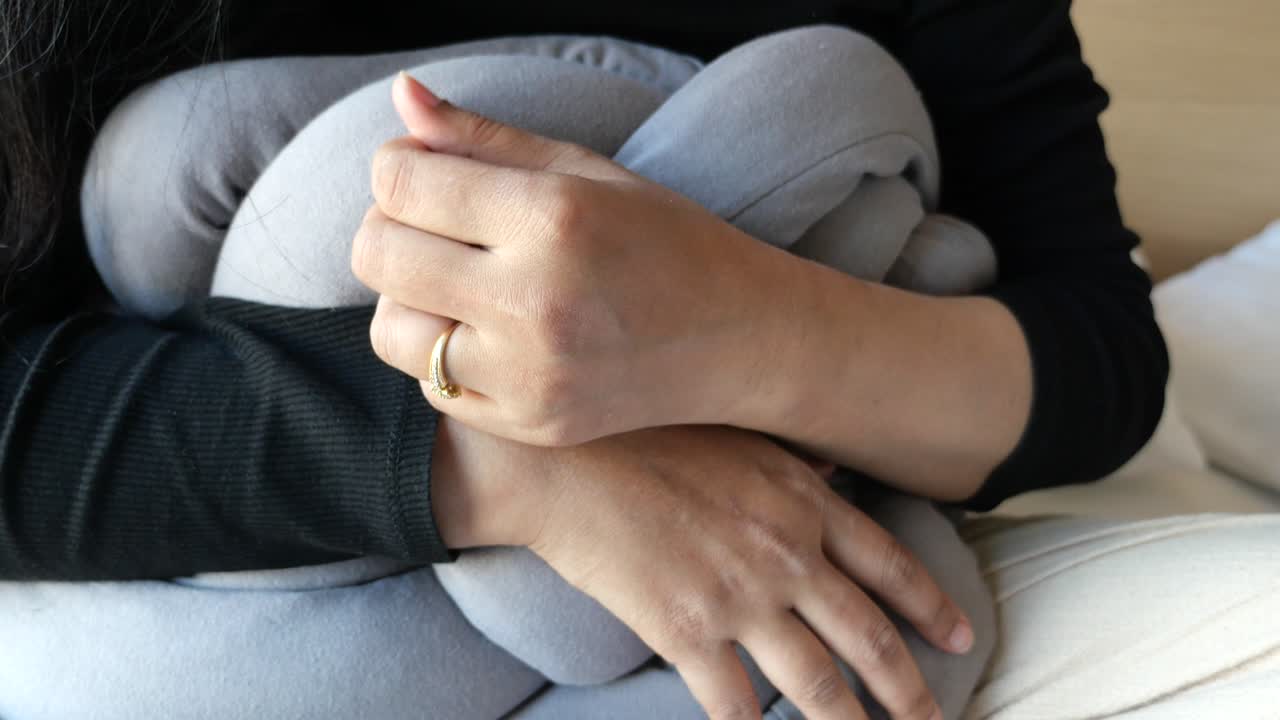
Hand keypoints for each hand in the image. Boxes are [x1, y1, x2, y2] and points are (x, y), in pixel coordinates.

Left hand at [354, 73, 798, 446]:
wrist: (739, 339)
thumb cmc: (664, 239)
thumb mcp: (585, 171)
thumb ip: (484, 137)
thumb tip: (402, 94)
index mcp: (553, 216)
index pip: (399, 181)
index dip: (397, 168)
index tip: (427, 174)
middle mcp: (535, 300)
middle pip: (377, 254)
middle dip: (390, 228)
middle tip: (437, 228)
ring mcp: (530, 373)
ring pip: (391, 329)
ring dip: (409, 298)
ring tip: (462, 285)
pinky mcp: (529, 424)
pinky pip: (432, 384)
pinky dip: (445, 355)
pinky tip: (495, 335)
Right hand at [444, 420, 975, 719]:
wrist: (564, 462)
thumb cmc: (644, 437)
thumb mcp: (734, 436)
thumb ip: (792, 463)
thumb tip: (832, 470)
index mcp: (803, 502)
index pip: (890, 564)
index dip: (933, 607)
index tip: (962, 639)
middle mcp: (786, 553)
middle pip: (868, 638)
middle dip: (910, 691)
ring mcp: (741, 597)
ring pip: (816, 684)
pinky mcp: (688, 632)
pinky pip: (736, 704)